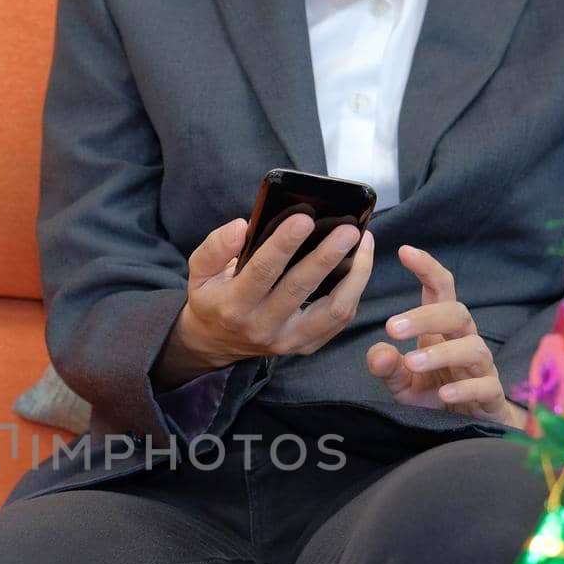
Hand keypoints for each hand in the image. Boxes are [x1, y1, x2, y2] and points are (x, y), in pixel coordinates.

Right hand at [155, 215, 373, 386]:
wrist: (216, 342)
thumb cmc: (213, 298)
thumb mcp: (199, 271)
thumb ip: (215, 246)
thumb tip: (241, 227)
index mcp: (233, 306)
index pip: (262, 272)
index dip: (283, 244)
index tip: (303, 218)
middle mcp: (261, 327)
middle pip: (301, 289)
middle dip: (327, 256)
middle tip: (348, 229)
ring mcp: (287, 341)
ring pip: (332, 310)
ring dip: (354, 276)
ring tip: (363, 243)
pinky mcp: (305, 345)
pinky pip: (339, 320)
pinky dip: (354, 290)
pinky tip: (360, 263)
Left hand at [365, 246, 523, 425]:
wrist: (465, 430)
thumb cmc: (433, 395)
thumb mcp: (401, 383)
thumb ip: (386, 367)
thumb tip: (378, 352)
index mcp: (442, 331)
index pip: (440, 291)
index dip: (427, 268)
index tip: (404, 251)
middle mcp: (464, 342)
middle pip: (456, 314)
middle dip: (426, 317)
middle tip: (392, 327)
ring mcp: (480, 368)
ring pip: (473, 348)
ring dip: (441, 353)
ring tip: (413, 362)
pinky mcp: (491, 395)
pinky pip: (485, 386)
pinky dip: (465, 388)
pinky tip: (443, 393)